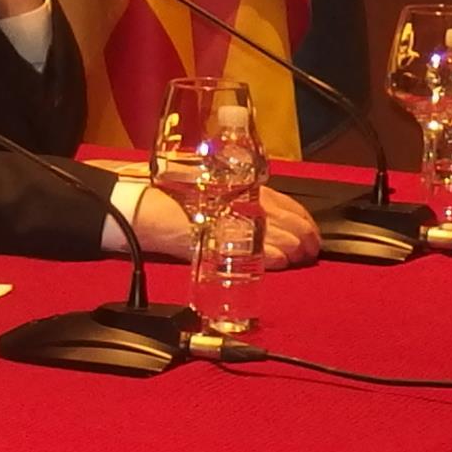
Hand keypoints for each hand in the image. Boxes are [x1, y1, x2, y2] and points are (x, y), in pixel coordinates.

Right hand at [117, 179, 323, 267]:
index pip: (288, 204)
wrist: (140, 207)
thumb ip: (239, 206)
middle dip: (303, 237)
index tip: (312, 233)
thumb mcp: (215, 196)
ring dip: (290, 249)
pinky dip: (270, 258)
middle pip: (287, 221)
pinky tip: (279, 263)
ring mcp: (227, 221)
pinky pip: (251, 250)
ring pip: (275, 236)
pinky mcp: (214, 240)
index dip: (305, 220)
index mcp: (241, 188)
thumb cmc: (173, 199)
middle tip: (308, 250)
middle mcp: (239, 201)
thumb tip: (271, 226)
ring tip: (295, 258)